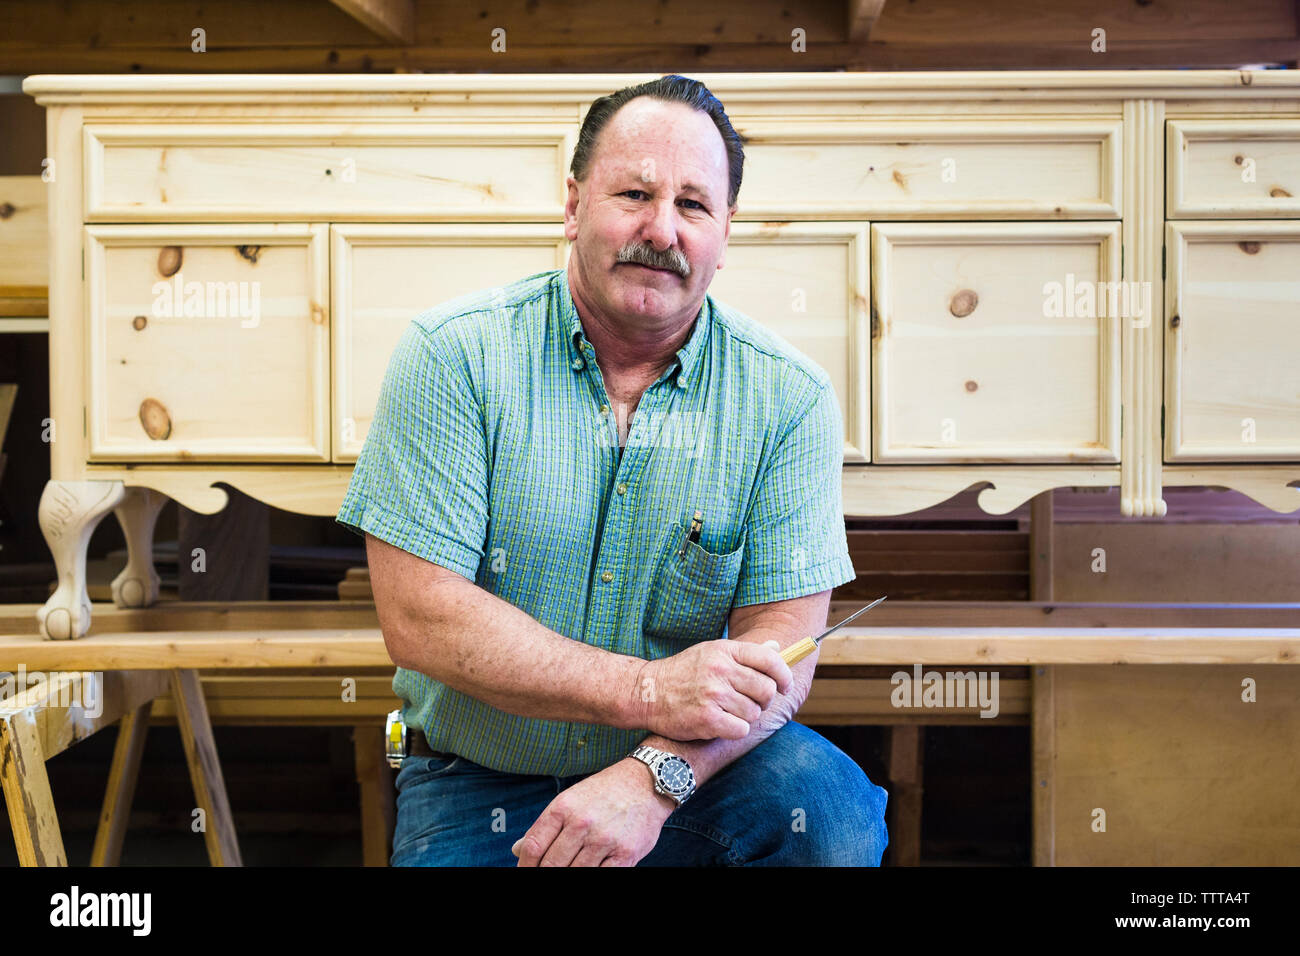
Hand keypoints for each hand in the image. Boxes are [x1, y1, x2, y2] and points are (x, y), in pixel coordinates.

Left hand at [512, 758, 675, 865]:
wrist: (647, 783)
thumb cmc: (605, 792)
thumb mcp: (570, 799)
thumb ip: (545, 826)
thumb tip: (517, 849)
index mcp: (563, 807)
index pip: (534, 846)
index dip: (524, 865)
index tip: (524, 870)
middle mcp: (582, 823)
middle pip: (551, 864)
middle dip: (544, 873)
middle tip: (543, 873)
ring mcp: (604, 840)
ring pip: (575, 873)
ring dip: (568, 874)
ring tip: (569, 869)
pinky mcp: (625, 854)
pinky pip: (602, 876)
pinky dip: (592, 876)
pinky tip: (588, 870)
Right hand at [637, 638, 792, 740]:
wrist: (647, 693)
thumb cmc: (683, 673)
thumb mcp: (711, 653)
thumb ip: (744, 653)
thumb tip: (777, 647)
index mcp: (724, 651)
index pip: (770, 660)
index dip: (783, 676)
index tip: (784, 687)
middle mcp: (720, 670)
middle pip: (766, 690)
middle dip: (763, 701)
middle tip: (750, 703)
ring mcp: (714, 694)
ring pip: (754, 713)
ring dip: (745, 717)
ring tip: (726, 711)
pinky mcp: (707, 719)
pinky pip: (741, 729)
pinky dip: (734, 730)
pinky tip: (720, 723)